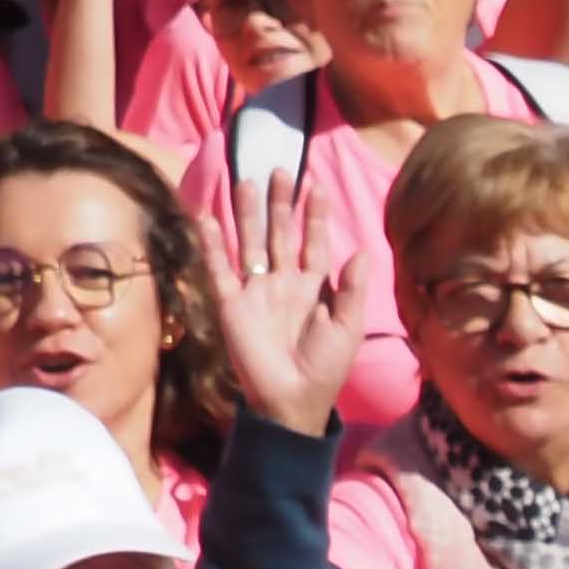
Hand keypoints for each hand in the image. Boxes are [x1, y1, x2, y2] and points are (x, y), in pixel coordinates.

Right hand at [202, 153, 361, 438]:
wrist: (293, 399)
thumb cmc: (326, 368)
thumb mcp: (348, 328)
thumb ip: (354, 290)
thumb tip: (361, 250)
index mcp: (314, 288)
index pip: (314, 243)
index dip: (314, 216)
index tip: (316, 185)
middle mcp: (283, 283)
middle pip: (279, 234)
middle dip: (280, 204)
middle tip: (279, 169)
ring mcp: (255, 291)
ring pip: (250, 242)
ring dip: (248, 214)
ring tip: (247, 181)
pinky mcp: (231, 303)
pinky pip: (219, 267)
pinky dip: (212, 243)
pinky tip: (207, 216)